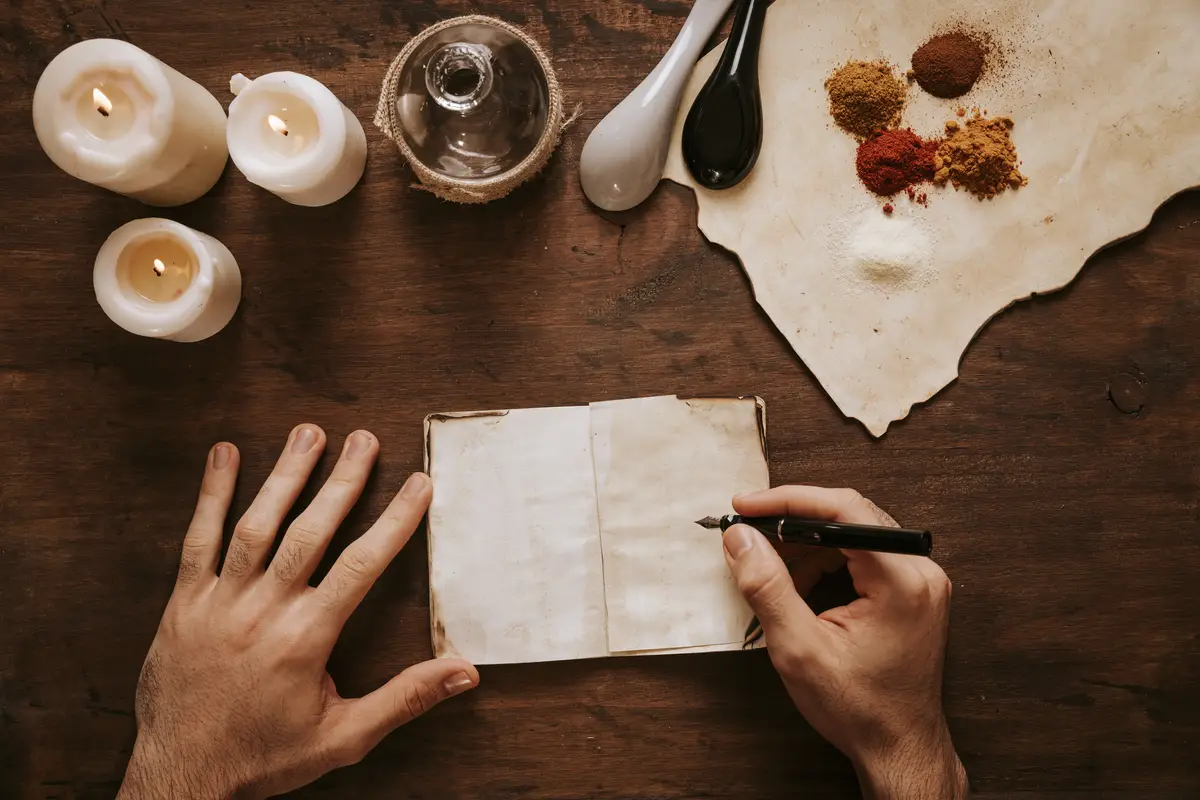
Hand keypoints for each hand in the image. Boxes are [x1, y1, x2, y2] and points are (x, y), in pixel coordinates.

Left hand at [118, 425, 478, 799]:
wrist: (181, 779)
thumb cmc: (264, 757)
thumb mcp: (345, 737)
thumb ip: (405, 699)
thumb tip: (464, 672)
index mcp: (305, 638)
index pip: (360, 565)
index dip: (395, 520)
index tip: (418, 484)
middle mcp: (263, 610)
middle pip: (309, 531)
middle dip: (342, 481)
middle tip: (364, 438)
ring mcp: (219, 601)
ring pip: (256, 525)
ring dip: (285, 475)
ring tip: (308, 434)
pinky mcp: (184, 603)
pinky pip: (197, 540)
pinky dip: (211, 496)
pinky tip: (224, 456)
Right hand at [723, 486, 965, 799]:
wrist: (898, 748)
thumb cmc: (859, 708)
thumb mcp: (799, 649)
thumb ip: (767, 586)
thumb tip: (741, 539)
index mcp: (901, 581)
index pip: (843, 510)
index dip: (788, 500)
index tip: (747, 505)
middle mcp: (920, 571)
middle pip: (849, 515)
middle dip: (793, 520)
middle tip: (749, 530)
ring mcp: (921, 580)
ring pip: (853, 533)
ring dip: (807, 544)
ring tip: (771, 568)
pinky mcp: (913, 590)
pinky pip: (864, 554)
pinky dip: (827, 561)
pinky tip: (800, 585)